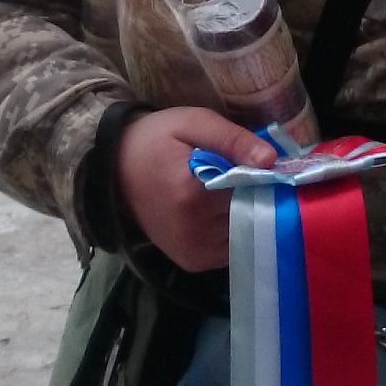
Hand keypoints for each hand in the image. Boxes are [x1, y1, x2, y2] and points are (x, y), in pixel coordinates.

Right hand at [113, 106, 274, 270]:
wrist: (113, 168)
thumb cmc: (156, 140)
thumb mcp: (194, 123)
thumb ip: (233, 139)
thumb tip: (271, 160)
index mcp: (194, 195)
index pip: (255, 191)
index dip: (266, 177)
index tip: (268, 164)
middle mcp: (194, 232)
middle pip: (253, 214)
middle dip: (258, 195)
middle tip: (247, 174)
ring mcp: (193, 253)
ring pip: (246, 233)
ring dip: (247, 214)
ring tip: (228, 191)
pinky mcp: (192, 262)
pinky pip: (231, 248)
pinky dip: (233, 230)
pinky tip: (218, 210)